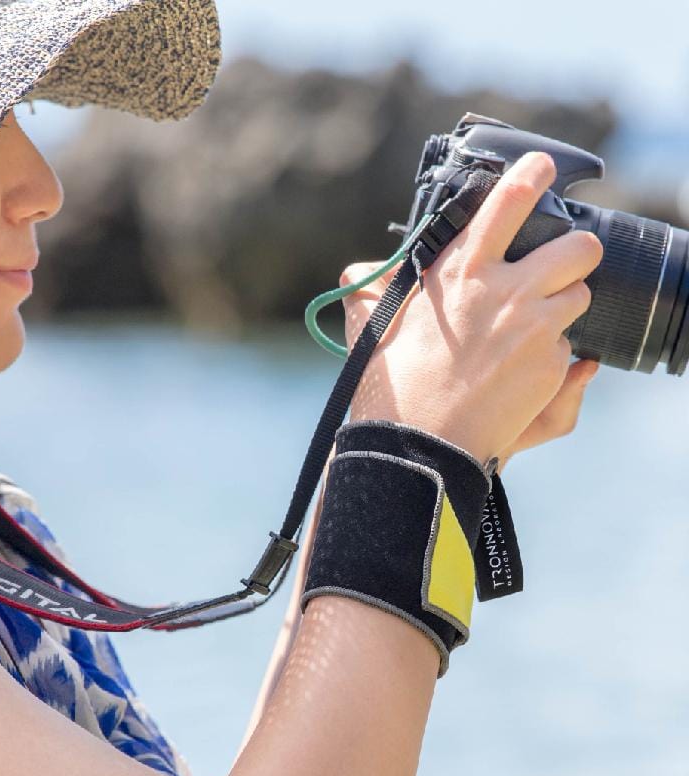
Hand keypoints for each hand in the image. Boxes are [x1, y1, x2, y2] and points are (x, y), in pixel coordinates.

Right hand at [340, 151, 602, 465]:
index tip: (543, 167)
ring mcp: (535, 330)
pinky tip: (520, 372)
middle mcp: (507, 292)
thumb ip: (365, 289)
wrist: (420, 447)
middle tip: (555, 266)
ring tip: (531, 326)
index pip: (510, 202)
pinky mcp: (551, 367)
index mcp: (461, 272)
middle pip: (579, 246)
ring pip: (581, 295)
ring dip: (563, 304)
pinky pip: (569, 349)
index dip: (533, 174)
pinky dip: (551, 355)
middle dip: (575, 252)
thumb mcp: (368, 328)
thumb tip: (357, 274)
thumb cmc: (391, 387)